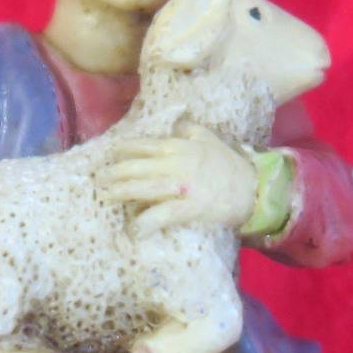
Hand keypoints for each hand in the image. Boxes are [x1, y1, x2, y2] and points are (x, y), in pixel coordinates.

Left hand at [103, 122, 256, 237]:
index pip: (146, 145)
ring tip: (105, 195)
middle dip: (116, 172)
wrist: (253, 189)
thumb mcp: (210, 139)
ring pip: (145, 187)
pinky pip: (162, 215)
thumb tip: (176, 122)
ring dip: (122, 191)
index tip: (111, 153)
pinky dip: (146, 223)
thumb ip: (190, 130)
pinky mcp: (189, 208)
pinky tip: (133, 229)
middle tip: (99, 178)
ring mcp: (183, 186)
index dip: (126, 149)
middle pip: (139, 166)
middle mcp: (178, 163)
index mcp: (181, 146)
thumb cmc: (229, 165)